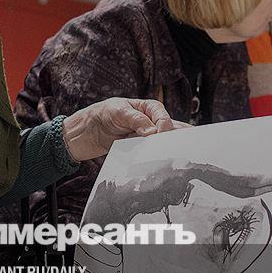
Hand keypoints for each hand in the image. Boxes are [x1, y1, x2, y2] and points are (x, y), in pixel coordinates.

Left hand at [62, 97, 187, 161]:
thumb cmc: (103, 114)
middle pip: (171, 130)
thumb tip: (153, 131)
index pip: (163, 118)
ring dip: (169, 150)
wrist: (86, 132)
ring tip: (177, 157)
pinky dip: (156, 159)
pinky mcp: (140, 149)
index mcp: (150, 108)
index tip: (160, 136)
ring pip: (164, 143)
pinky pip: (152, 154)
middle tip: (185, 147)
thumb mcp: (118, 111)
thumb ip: (136, 120)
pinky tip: (162, 164)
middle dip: (177, 138)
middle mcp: (152, 122)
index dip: (164, 127)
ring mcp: (147, 137)